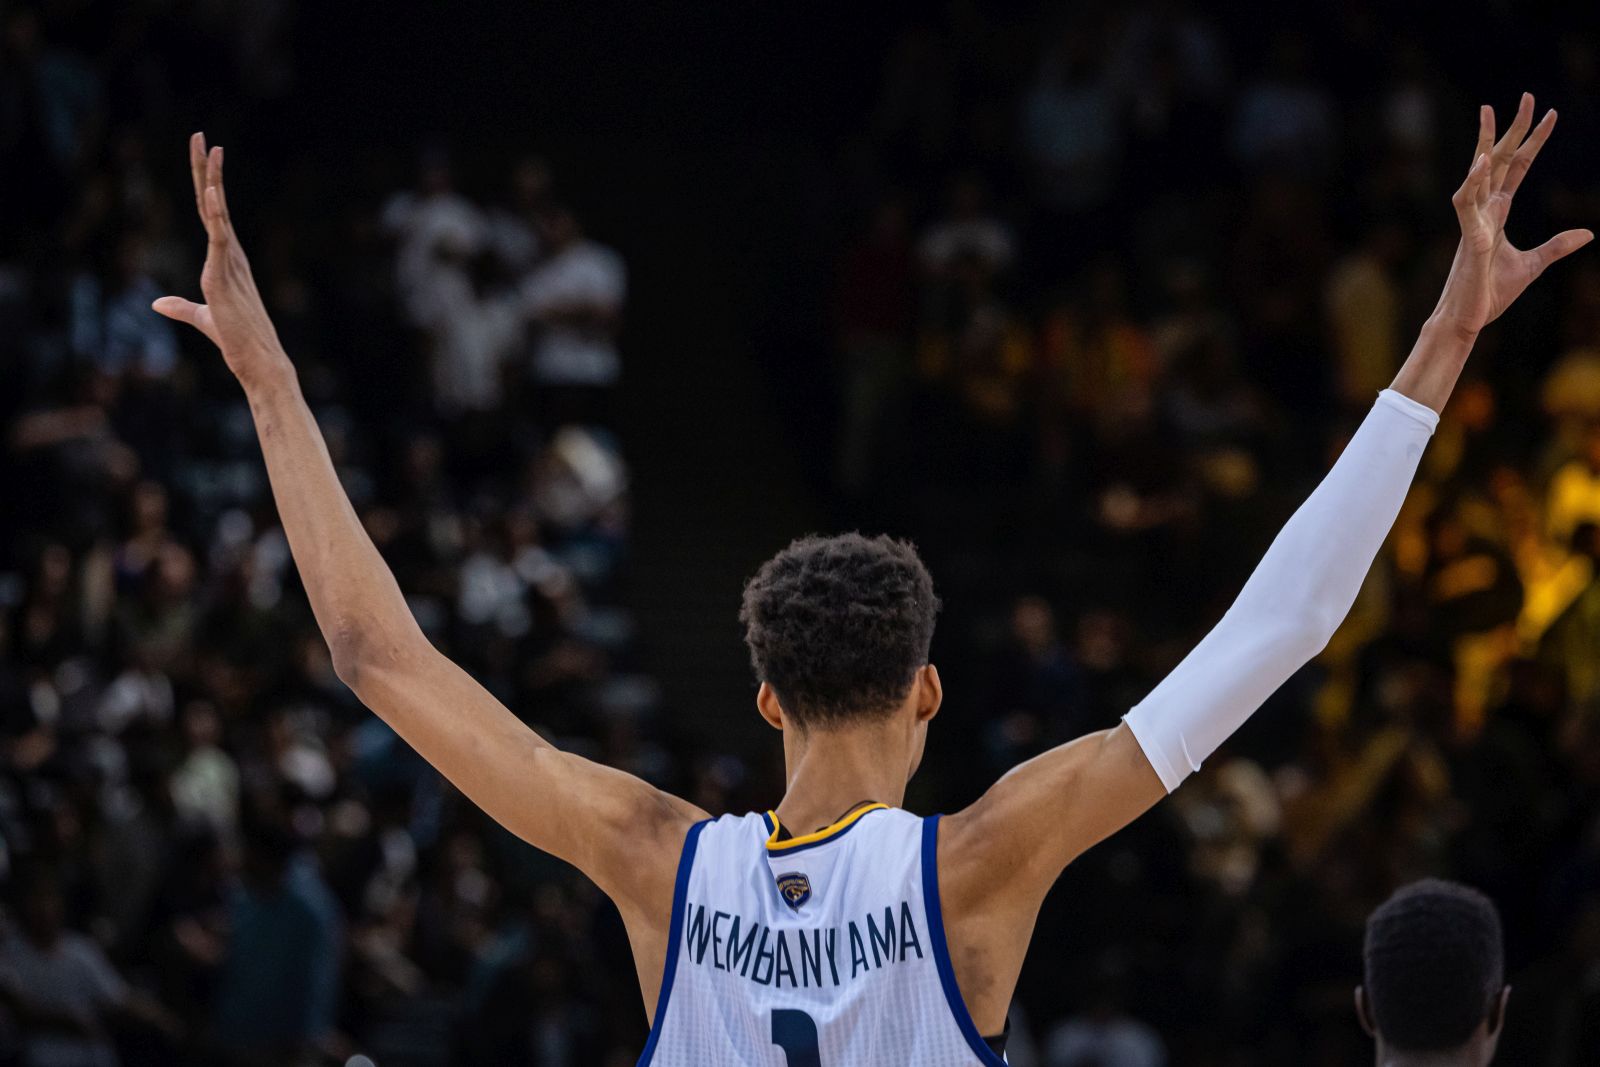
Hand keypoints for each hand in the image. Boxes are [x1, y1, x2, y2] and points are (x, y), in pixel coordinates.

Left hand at [152, 133, 288, 386]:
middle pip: (214, 203)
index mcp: (226, 260)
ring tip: (211, 148)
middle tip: (202, 136)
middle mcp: (230, 255)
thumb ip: (181, 306)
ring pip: (218, 212)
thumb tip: (157, 302)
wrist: (258, 361)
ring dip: (213, 179)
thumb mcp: (202, 317)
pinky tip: (210, 191)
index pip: (211, 215)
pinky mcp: (224, 274)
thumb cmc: (237, 341)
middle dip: (207, 169)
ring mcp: (229, 262)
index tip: (203, 156)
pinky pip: (220, 237)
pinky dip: (215, 214)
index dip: (205, 184)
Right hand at [1434, 93, 1592, 339]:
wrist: (1467, 320)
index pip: (1519, 169)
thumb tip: (1588, 232)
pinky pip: (1468, 204)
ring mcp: (1474, 222)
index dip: (1534, 142)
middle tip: (1527, 97)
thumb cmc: (1490, 294)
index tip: (1550, 115)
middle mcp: (1484, 211)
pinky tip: (1483, 160)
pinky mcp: (1470, 238)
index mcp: (1498, 214)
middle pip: (1500, 160)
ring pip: (1479, 172)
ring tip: (1489, 112)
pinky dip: (1474, 181)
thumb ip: (1558, 246)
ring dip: (1485, 142)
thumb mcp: (1533, 265)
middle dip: (1513, 128)